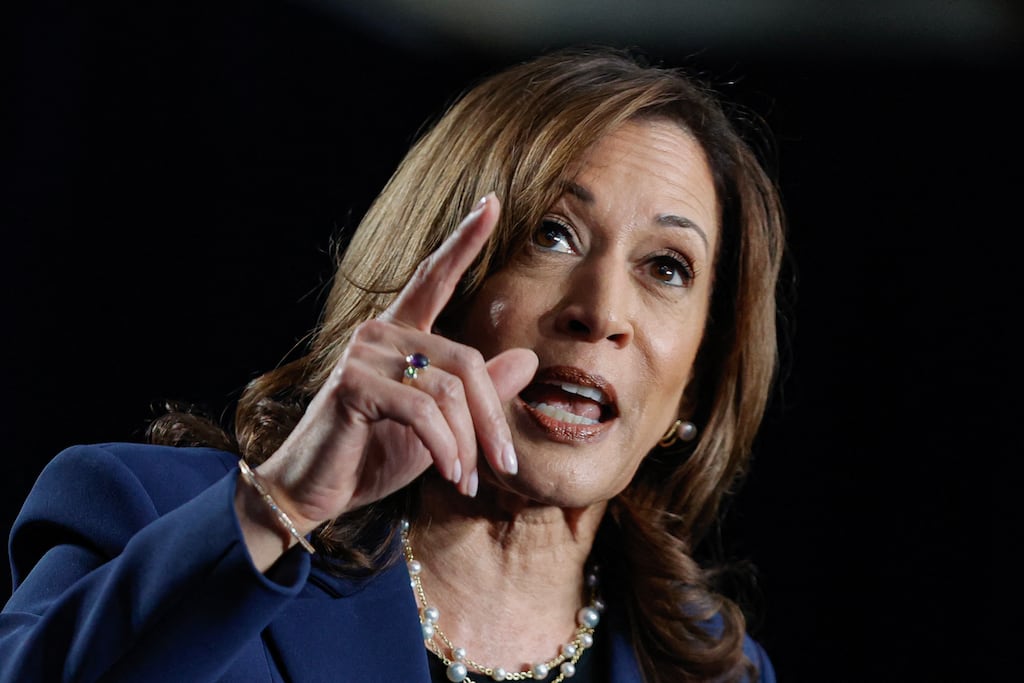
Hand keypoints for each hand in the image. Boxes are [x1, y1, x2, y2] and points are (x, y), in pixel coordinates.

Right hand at [242, 194, 537, 552]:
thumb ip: (480, 392)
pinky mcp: (353, 384)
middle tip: (504, 463)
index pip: (435, 278)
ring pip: (448, 390)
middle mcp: (380, 333)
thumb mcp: (441, 429)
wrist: (314, 493)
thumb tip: (529, 358)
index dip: (464, 240)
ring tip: (468, 479)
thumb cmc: (373, 458)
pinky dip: (445, 447)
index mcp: (400, 335)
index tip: (492, 202)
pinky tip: (451, 474)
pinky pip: (423, 410)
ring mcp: (364, 354)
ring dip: (467, 443)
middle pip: (466, 361)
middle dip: (491, 418)